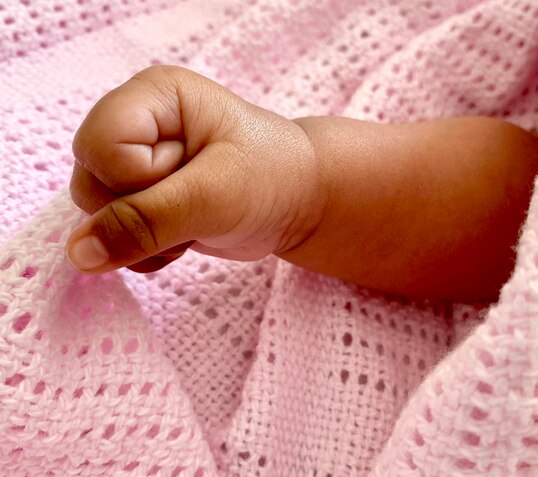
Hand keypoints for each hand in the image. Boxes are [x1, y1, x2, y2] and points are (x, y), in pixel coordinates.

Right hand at [66, 66, 324, 272]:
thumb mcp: (214, 197)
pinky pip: (113, 237)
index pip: (100, 147)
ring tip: (196, 219)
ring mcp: (135, 164)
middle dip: (143, 212)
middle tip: (198, 203)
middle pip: (90, 183)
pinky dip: (148, 250)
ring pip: (96, 216)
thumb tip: (77, 254)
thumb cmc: (271, 179)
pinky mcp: (141, 198)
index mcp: (153, 97)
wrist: (300, 202)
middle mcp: (136, 125)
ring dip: (146, 237)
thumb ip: (145, 222)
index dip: (137, 179)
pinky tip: (186, 235)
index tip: (189, 178)